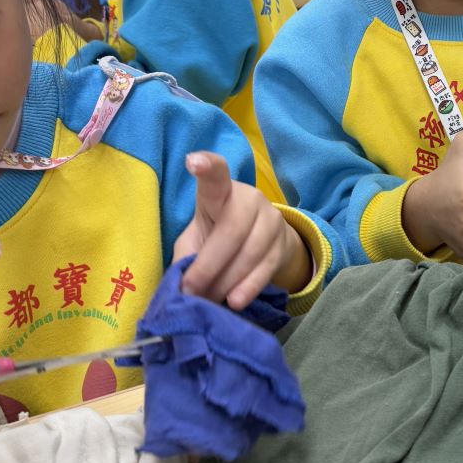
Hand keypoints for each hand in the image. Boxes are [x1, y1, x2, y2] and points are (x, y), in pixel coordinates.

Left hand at [174, 152, 309, 308]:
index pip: (216, 175)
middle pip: (231, 229)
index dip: (207, 167)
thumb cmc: (217, 238)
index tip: (192, 161)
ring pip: (250, 252)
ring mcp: (271, 220)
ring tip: (209, 300)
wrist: (262, 244)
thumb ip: (186, 258)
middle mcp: (250, 198)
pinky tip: (234, 302)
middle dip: (209, 265)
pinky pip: (266, 268)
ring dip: (226, 282)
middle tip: (192, 291)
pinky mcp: (283, 244)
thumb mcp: (196, 241)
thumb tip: (178, 290)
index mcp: (221, 192)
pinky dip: (248, 288)